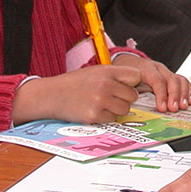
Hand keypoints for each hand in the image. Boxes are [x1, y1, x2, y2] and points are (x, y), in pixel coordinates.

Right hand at [12, 64, 142, 124]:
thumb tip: (138, 84)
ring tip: (102, 104)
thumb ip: (115, 76)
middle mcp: (105, 85)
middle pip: (132, 96)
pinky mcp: (94, 116)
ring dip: (116, 110)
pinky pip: (112, 120)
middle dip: (124, 99)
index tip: (124, 86)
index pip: (136, 76)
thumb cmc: (75, 83)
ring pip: (124, 110)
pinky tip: (94, 111)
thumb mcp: (96, 71)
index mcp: (107, 71)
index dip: (132, 83)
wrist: (52, 95)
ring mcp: (100, 101)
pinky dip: (106, 118)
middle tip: (111, 98)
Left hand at [112, 53, 190, 111]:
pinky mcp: (171, 76)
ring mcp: (166, 72)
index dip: (161, 95)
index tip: (162, 108)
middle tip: (174, 109)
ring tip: (183, 106)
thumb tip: (133, 108)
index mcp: (147, 69)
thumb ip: (131, 92)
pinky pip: (183, 81)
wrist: (130, 62)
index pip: (157, 81)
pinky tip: (188, 100)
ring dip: (184, 94)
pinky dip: (187, 91)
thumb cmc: (127, 75)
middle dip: (175, 96)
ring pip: (180, 79)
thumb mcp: (126, 82)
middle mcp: (159, 69)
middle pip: (172, 79)